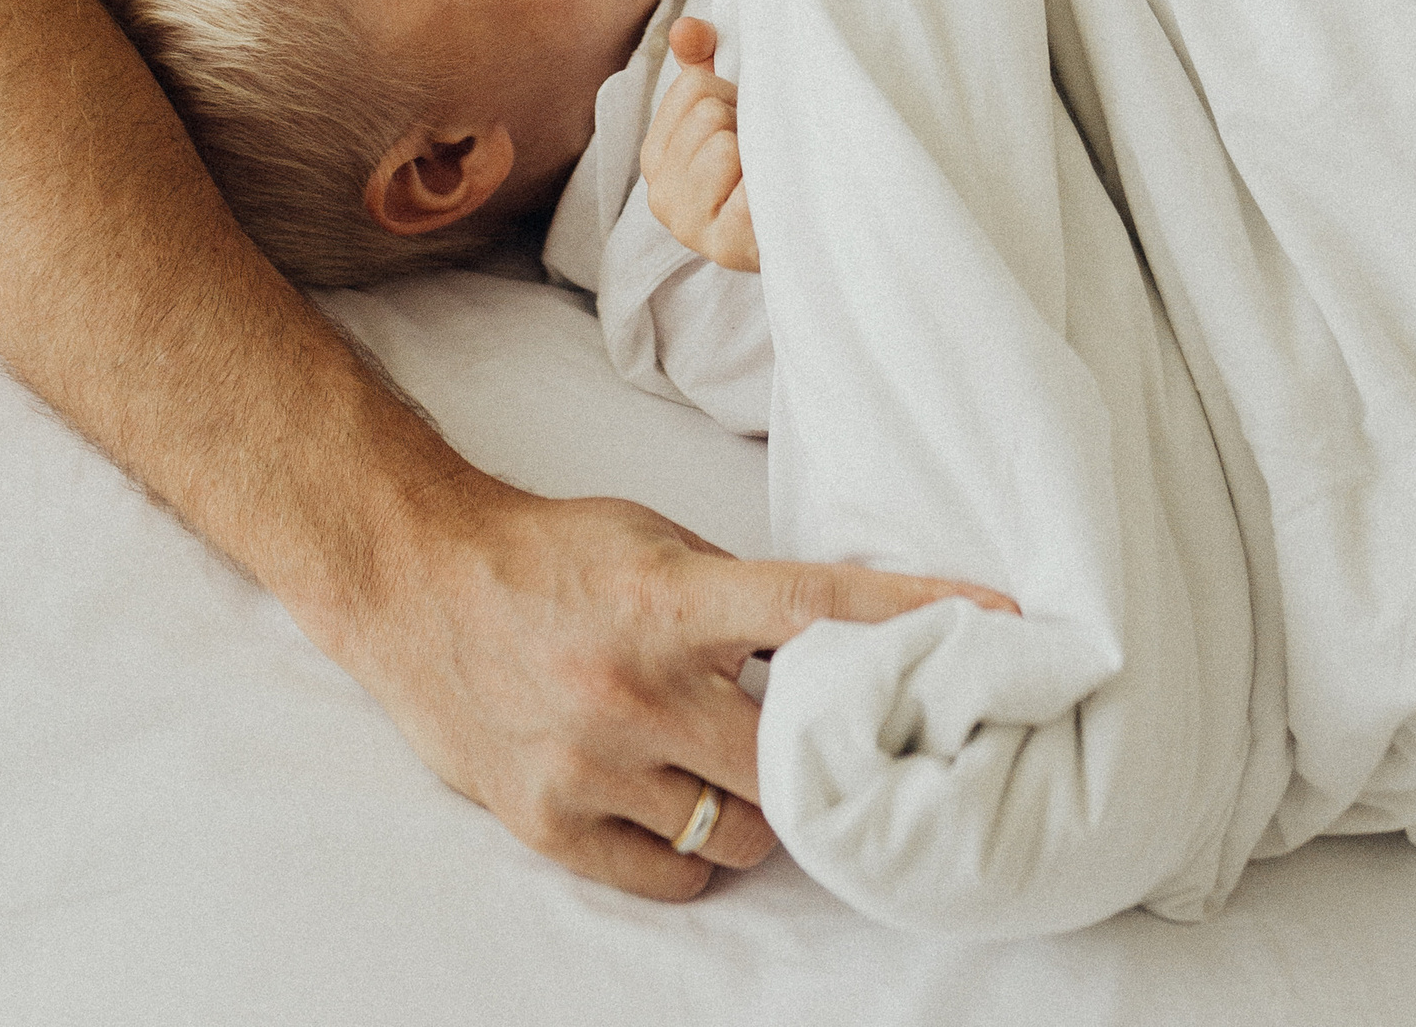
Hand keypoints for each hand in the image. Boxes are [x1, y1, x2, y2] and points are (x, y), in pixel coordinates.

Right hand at [347, 474, 1015, 899]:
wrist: (417, 585)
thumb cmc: (549, 553)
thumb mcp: (651, 538)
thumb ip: (733, 596)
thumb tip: (833, 643)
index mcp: (665, 598)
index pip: (809, 609)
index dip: (908, 613)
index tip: (998, 617)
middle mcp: (634, 689)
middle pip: (789, 761)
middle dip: (821, 755)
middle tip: (834, 742)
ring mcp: (591, 766)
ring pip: (738, 832)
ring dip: (758, 809)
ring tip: (735, 769)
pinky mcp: (551, 825)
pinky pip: (671, 877)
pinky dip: (694, 854)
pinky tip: (682, 808)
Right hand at [641, 16, 756, 269]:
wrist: (804, 241)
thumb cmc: (761, 168)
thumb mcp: (728, 108)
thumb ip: (701, 63)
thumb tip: (685, 29)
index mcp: (655, 156)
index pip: (693, 87)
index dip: (732, 96)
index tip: (744, 125)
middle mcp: (661, 194)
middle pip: (709, 113)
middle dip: (747, 123)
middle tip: (761, 155)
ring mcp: (689, 225)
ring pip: (725, 145)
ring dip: (760, 153)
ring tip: (767, 178)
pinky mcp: (724, 246)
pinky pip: (747, 187)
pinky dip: (770, 186)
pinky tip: (775, 202)